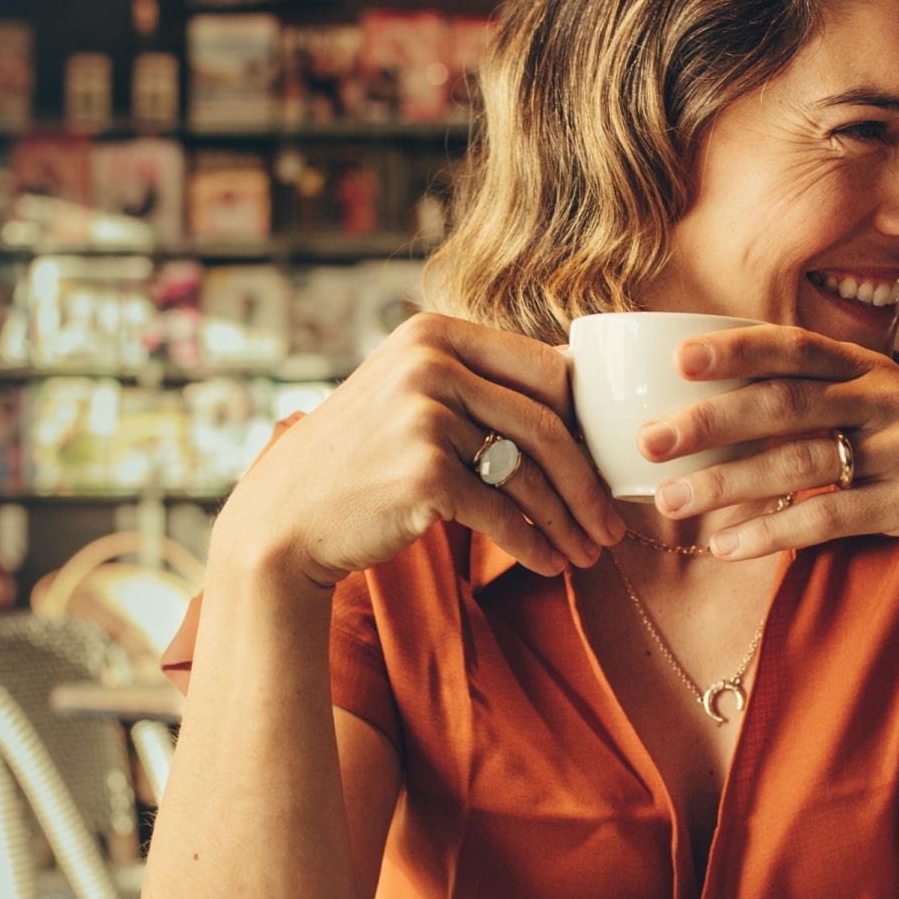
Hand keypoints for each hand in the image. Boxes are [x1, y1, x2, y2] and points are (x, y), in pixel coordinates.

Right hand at [211, 313, 623, 588]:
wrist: (286, 518)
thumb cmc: (364, 461)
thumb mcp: (413, 397)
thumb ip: (478, 383)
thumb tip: (577, 386)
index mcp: (436, 333)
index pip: (549, 371)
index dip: (588, 425)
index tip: (607, 467)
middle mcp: (430, 363)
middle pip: (549, 426)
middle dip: (589, 485)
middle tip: (613, 526)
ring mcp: (424, 416)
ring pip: (531, 476)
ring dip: (568, 523)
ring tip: (588, 555)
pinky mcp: (423, 473)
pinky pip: (503, 515)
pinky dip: (533, 546)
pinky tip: (550, 565)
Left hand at [642, 327, 898, 589]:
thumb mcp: (888, 415)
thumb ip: (827, 402)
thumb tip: (729, 410)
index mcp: (875, 370)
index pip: (797, 346)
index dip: (738, 348)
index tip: (678, 356)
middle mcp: (889, 399)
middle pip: (786, 402)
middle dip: (710, 420)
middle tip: (650, 441)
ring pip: (800, 461)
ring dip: (728, 484)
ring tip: (672, 502)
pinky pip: (830, 516)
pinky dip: (773, 531)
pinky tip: (728, 546)